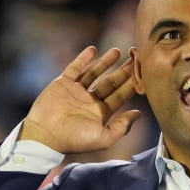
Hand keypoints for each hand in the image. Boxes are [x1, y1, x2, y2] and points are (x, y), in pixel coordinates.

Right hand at [20, 46, 140, 153]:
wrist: (45, 136)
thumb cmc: (74, 140)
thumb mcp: (103, 137)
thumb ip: (122, 126)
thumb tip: (139, 114)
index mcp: (101, 113)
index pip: (120, 95)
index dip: (132, 84)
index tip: (144, 72)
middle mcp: (90, 101)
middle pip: (111, 82)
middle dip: (123, 70)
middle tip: (136, 57)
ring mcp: (77, 91)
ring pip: (95, 73)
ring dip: (106, 62)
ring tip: (118, 51)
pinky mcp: (63, 83)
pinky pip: (75, 68)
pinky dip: (83, 58)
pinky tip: (93, 49)